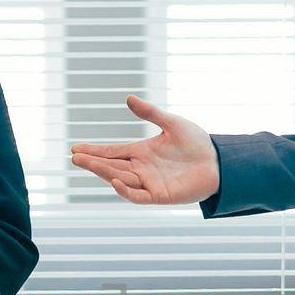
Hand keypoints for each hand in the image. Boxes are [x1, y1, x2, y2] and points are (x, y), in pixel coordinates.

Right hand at [70, 95, 220, 204]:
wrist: (219, 162)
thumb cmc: (197, 143)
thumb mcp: (172, 124)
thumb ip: (150, 113)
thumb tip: (128, 99)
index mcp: (142, 152)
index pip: (112, 152)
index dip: (95, 151)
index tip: (76, 149)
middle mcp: (142, 169)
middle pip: (111, 166)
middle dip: (92, 162)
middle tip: (75, 158)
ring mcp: (149, 183)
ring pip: (120, 179)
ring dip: (103, 172)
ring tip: (86, 163)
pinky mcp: (160, 195)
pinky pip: (137, 195)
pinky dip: (125, 190)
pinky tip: (114, 181)